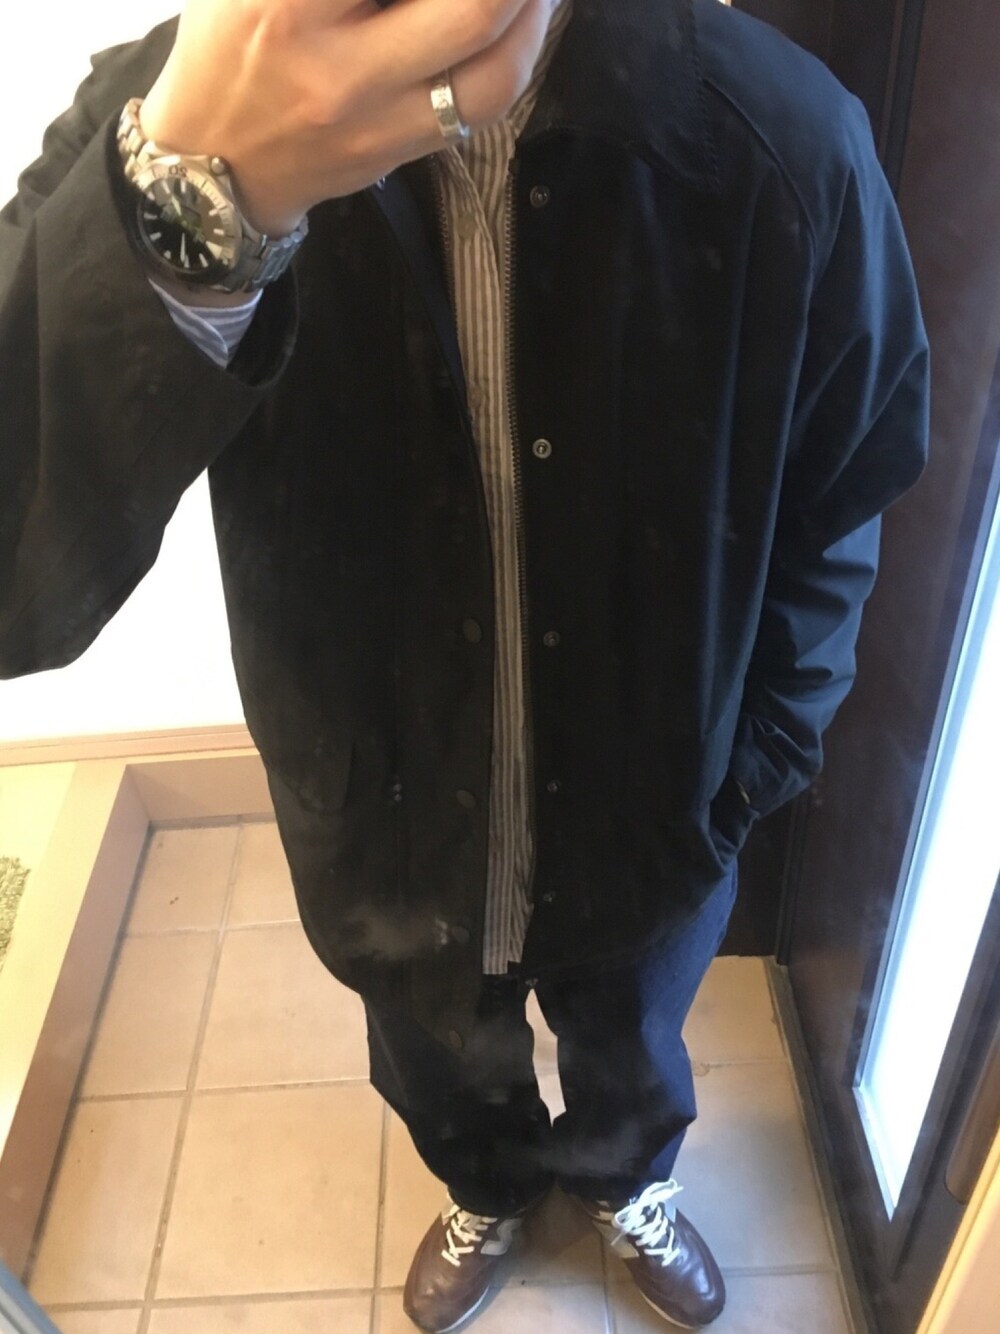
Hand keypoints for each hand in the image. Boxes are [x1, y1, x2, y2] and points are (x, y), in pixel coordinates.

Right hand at [138, 0, 558, 236]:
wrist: (212, 166)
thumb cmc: (228, 46)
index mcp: (286, 4)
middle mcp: (338, 69)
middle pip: (471, 9)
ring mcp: (375, 122)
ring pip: (494, 72)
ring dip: (533, 14)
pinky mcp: (396, 153)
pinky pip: (479, 107)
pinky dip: (514, 55)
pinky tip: (521, 21)